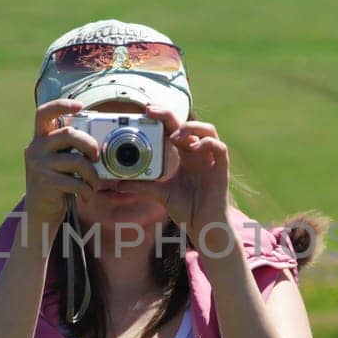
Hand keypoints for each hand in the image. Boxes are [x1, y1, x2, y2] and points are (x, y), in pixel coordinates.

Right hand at [24, 99, 101, 232]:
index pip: (44, 113)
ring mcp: (39, 166)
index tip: (80, 105)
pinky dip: (87, 189)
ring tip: (95, 183)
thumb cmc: (56, 184)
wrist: (40, 213)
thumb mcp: (60, 161)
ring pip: (76, 160)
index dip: (61, 105)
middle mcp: (36, 148)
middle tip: (97, 157)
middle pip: (68, 133)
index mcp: (40, 139)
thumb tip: (103, 144)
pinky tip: (86, 194)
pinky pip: (75, 182)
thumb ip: (72, 149)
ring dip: (92, 174)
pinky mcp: (45, 183)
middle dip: (90, 144)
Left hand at [127, 103, 232, 248]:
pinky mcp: (221, 169)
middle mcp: (198, 153)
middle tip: (151, 111)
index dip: (162, 117)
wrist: (204, 227)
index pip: (174, 129)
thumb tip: (117, 183)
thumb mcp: (159, 194)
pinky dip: (208, 143)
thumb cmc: (187, 209)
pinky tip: (195, 148)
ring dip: (191, 127)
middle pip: (188, 124)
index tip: (146, 111)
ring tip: (175, 136)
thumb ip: (141, 186)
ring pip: (208, 129)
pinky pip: (219, 147)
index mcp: (185, 155)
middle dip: (169, 114)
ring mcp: (210, 159)